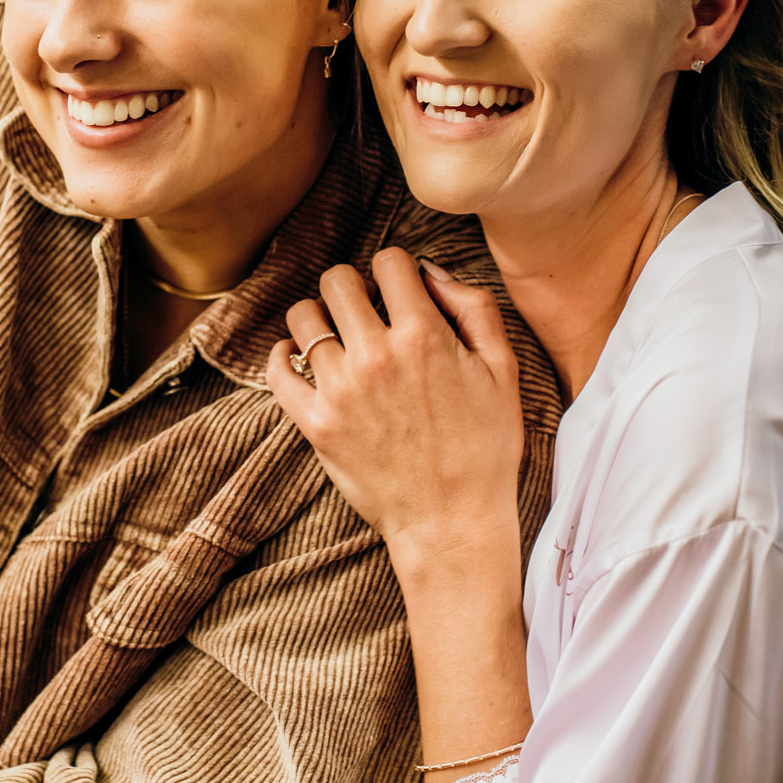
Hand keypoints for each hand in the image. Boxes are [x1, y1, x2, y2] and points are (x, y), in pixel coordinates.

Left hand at [267, 248, 523, 561]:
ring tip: (337, 337)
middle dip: (353, 287)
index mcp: (425, 336)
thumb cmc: (486, 448)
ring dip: (319, 318)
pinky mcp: (316, 424)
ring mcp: (341, 391)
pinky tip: (300, 358)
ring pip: (303, 318)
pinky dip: (283, 356)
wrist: (454, 521)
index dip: (396, 270)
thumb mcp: (504, 370)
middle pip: (337, 281)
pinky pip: (278, 371)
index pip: (389, 261)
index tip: (399, 292)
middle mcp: (377, 356)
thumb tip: (431, 273)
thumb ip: (474, 308)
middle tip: (366, 312)